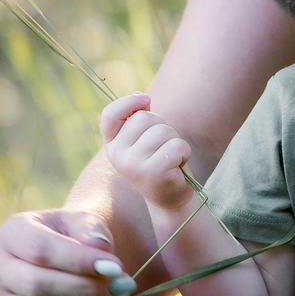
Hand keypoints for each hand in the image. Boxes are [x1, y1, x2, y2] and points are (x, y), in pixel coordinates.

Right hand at [0, 207, 124, 295]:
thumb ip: (92, 228)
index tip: (115, 266)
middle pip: (36, 286)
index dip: (79, 260)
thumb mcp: (86, 220)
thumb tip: (99, 246)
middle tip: (117, 285)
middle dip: (83, 288)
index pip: (39, 249)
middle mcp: (1, 270)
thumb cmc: (78, 234)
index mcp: (11, 234)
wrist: (72, 255)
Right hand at [99, 94, 197, 211]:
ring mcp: (132, 164)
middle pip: (144, 118)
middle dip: (162, 127)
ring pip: (162, 131)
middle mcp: (117, 154)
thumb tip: (142, 97)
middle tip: (163, 147)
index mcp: (112, 144)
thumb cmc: (159, 161)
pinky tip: (178, 165)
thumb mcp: (144, 139)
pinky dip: (184, 152)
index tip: (146, 98)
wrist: (170, 198)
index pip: (110, 115)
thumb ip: (139, 118)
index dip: (127, 102)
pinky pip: (176, 146)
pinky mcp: (152, 172)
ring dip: (175, 140)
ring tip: (171, 157)